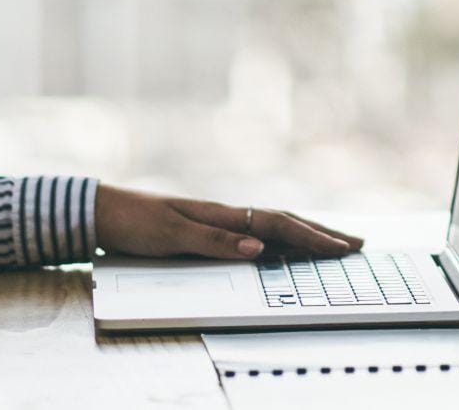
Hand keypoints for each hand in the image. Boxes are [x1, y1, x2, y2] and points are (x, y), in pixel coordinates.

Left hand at [94, 183, 362, 260]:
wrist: (102, 211)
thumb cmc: (134, 223)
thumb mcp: (171, 235)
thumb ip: (215, 242)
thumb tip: (260, 246)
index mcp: (223, 213)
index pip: (278, 224)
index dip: (312, 237)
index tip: (343, 247)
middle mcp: (226, 213)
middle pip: (285, 220)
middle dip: (322, 233)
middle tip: (357, 244)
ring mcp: (219, 218)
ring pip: (273, 225)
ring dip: (306, 233)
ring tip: (333, 241)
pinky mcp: (207, 228)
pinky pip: (256, 231)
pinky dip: (281, 237)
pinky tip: (285, 243)